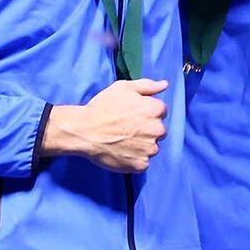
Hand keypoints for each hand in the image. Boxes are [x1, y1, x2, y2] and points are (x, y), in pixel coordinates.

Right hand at [42, 79, 168, 172]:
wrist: (84, 131)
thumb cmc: (102, 107)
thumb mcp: (123, 88)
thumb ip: (147, 86)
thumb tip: (164, 85)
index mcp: (155, 110)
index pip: (160, 112)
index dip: (146, 114)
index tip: (132, 116)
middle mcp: (157, 129)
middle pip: (159, 131)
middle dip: (147, 130)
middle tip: (127, 129)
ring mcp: (150, 148)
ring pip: (152, 147)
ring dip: (142, 146)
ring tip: (123, 141)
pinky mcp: (141, 164)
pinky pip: (143, 162)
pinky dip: (135, 159)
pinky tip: (122, 152)